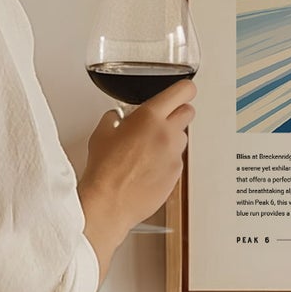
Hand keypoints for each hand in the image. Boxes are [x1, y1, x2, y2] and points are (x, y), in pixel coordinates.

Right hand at [78, 77, 195, 278]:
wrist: (109, 202)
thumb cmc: (104, 170)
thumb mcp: (102, 133)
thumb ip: (114, 118)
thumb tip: (117, 117)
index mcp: (150, 117)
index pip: (183, 91)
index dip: (184, 89)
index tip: (183, 91)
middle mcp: (167, 134)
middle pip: (188, 112)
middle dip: (177, 112)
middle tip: (162, 119)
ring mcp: (174, 155)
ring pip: (182, 138)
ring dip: (171, 138)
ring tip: (149, 149)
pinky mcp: (176, 174)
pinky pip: (177, 160)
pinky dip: (167, 160)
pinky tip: (148, 168)